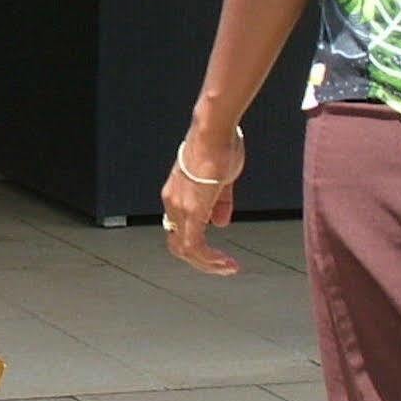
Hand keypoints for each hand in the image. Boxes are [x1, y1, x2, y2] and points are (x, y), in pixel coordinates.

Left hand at [160, 126, 243, 277]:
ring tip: (227, 267)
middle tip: (223, 267)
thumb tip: (220, 224)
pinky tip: (224, 262)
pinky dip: (209, 259)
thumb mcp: (221, 181)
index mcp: (177, 195)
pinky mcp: (191, 210)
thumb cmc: (219, 148)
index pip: (180, 230)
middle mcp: (172, 203)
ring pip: (185, 249)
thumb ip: (220, 204)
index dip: (198, 247)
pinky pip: (194, 245)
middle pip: (178, 245)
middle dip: (202, 261)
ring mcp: (179, 207)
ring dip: (207, 263)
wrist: (214, 132)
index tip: (219, 255)